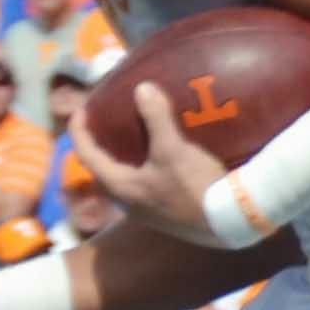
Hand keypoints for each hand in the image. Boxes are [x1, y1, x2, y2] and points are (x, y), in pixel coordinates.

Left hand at [70, 86, 230, 245]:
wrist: (230, 222)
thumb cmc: (194, 187)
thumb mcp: (173, 149)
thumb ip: (156, 118)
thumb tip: (142, 88)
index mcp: (120, 186)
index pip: (87, 155)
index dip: (79, 131)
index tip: (80, 112)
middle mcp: (128, 202)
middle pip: (104, 170)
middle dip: (101, 147)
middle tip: (106, 125)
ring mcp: (147, 212)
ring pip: (126, 180)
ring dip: (125, 159)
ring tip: (134, 138)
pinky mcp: (167, 214)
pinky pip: (146, 186)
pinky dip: (146, 168)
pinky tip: (163, 159)